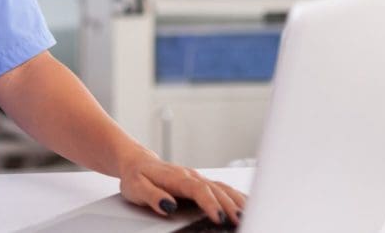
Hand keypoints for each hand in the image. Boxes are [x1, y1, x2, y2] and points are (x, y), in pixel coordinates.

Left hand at [119, 152, 246, 226]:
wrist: (136, 162)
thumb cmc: (136, 176)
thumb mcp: (136, 188)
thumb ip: (151, 196)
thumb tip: (168, 205)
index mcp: (176, 177)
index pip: (197, 189)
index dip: (209, 203)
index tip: (218, 217)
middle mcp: (190, 176)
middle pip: (215, 190)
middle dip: (229, 206)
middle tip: (240, 221)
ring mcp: (198, 179)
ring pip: (223, 188)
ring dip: (237, 201)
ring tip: (249, 215)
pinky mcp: (202, 183)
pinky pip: (223, 188)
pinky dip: (237, 196)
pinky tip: (247, 205)